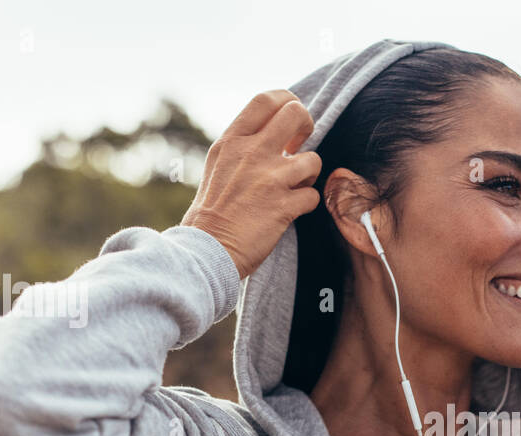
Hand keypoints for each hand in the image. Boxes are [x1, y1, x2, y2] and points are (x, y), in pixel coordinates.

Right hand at [181, 90, 322, 278]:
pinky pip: (313, 196)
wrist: (207, 250)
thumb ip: (243, 147)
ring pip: (313, 159)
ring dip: (308, 174)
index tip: (289, 122)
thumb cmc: (211, 212)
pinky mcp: (284, 207)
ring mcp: (270, 179)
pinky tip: (291, 210)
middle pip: (296, 114)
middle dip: (306, 126)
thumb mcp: (218, 166)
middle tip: (299, 146)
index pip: (267, 100)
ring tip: (293, 186)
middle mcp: (252, 153)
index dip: (287, 103)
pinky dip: (306, 204)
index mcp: (233, 141)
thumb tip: (270, 135)